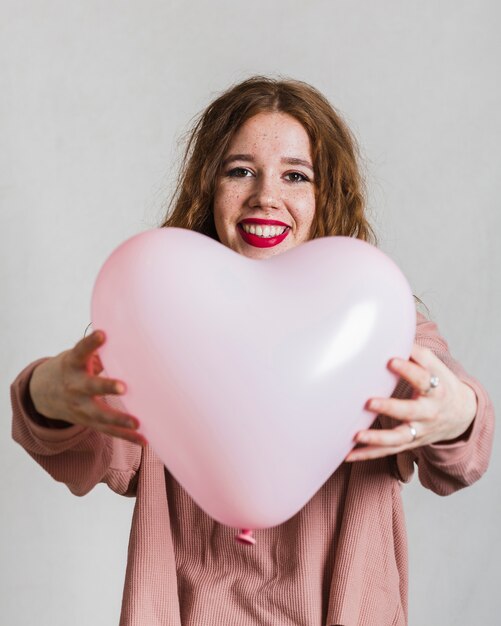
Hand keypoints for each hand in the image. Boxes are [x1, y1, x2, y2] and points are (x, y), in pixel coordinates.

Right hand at [28, 330, 146, 445]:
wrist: (43, 394)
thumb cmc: (72, 368)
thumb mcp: (78, 356)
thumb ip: (97, 351)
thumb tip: (127, 338)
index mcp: (73, 365)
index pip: (80, 351)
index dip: (90, 343)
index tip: (102, 334)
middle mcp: (75, 386)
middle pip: (90, 387)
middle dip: (106, 387)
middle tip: (123, 387)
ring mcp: (81, 407)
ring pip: (100, 414)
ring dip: (119, 419)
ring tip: (136, 423)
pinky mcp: (89, 422)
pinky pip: (109, 431)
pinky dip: (127, 437)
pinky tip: (145, 440)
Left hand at [345, 344, 476, 461]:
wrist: (461, 415)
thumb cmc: (440, 383)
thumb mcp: (436, 366)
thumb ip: (416, 352)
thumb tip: (391, 334)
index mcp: (436, 390)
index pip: (422, 379)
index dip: (407, 369)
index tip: (390, 360)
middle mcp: (428, 413)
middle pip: (410, 412)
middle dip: (390, 408)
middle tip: (369, 402)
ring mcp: (418, 431)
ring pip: (398, 438)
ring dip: (376, 439)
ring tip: (356, 435)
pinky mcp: (409, 444)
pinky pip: (387, 451)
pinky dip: (367, 454)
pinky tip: (348, 454)